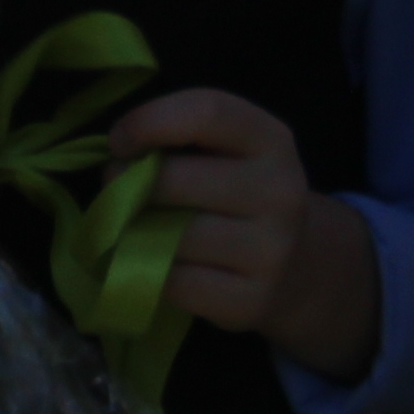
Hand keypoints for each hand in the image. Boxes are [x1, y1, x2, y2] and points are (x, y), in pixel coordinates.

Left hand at [109, 89, 379, 379]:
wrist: (297, 269)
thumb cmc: (238, 196)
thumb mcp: (228, 150)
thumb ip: (180, 138)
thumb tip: (120, 159)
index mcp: (271, 140)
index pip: (207, 112)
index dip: (149, 121)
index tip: (118, 141)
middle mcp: (280, 192)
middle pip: (173, 180)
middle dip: (126, 183)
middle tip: (116, 189)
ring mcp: (271, 251)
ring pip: (167, 236)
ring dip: (134, 231)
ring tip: (139, 226)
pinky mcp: (252, 301)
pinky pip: (173, 282)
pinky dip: (151, 271)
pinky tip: (159, 262)